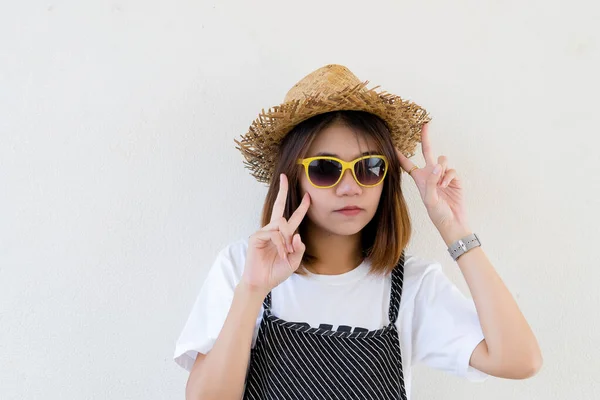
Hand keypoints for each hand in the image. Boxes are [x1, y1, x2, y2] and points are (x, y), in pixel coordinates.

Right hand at [241, 173, 310, 295]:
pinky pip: (273, 234)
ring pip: (280, 224)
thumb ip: (298, 249)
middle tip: (284, 177)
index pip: (294, 217)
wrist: (262, 283)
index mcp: (284, 235)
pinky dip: (279, 244)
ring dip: (286, 239)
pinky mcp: (256, 237)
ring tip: (285, 253)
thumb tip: (297, 235)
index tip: (308, 196)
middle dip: (282, 191)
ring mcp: (264, 232)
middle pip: (279, 207)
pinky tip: (279, 254)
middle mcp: (274, 231)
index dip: (301, 207)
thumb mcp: (294, 262)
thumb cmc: (276, 272)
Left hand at [395, 123, 469, 229]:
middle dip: (426, 137)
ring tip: (441, 185)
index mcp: (419, 179)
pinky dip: (449, 177)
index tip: (392, 142)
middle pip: (427, 151)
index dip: (400, 154)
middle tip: (425, 124)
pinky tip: (447, 186)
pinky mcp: (454, 178)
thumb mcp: (429, 199)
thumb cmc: (437, 213)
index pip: (407, 164)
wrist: (453, 221)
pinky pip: (451, 169)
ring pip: (442, 159)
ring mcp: (443, 175)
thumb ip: (431, 182)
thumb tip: (438, 166)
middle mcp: (430, 174)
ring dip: (442, 169)